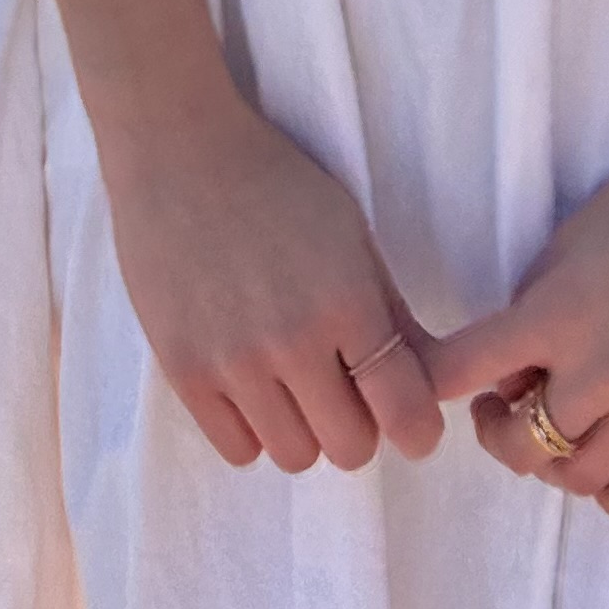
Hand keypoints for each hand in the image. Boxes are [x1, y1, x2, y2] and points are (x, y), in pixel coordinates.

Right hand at [100, 96, 442, 473]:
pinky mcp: (183, 373)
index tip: (413, 424)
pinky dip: (252, 429)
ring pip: (294, 457)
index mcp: (346, 299)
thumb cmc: (276, 182)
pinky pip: (238, 451)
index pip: (403, 410)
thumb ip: (390, 313)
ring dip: (303, 428)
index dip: (416, 428)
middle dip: (356, 425)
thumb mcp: (351, 234)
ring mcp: (234, 362)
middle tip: (343, 387)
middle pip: (350, 449)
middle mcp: (293, 340)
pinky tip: (250, 382)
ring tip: (289, 377)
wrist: (179, 150)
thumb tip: (428, 384)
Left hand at [431, 123, 608, 522]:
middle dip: (498, 430)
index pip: (461, 368)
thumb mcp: (576, 232)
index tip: (428, 383)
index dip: (432, 381)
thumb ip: (537, 299)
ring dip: (554, 462)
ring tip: (561, 428)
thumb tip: (516, 361)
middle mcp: (600, 370)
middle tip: (504, 404)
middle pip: (519, 445)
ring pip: (578, 479)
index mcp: (558, 312)